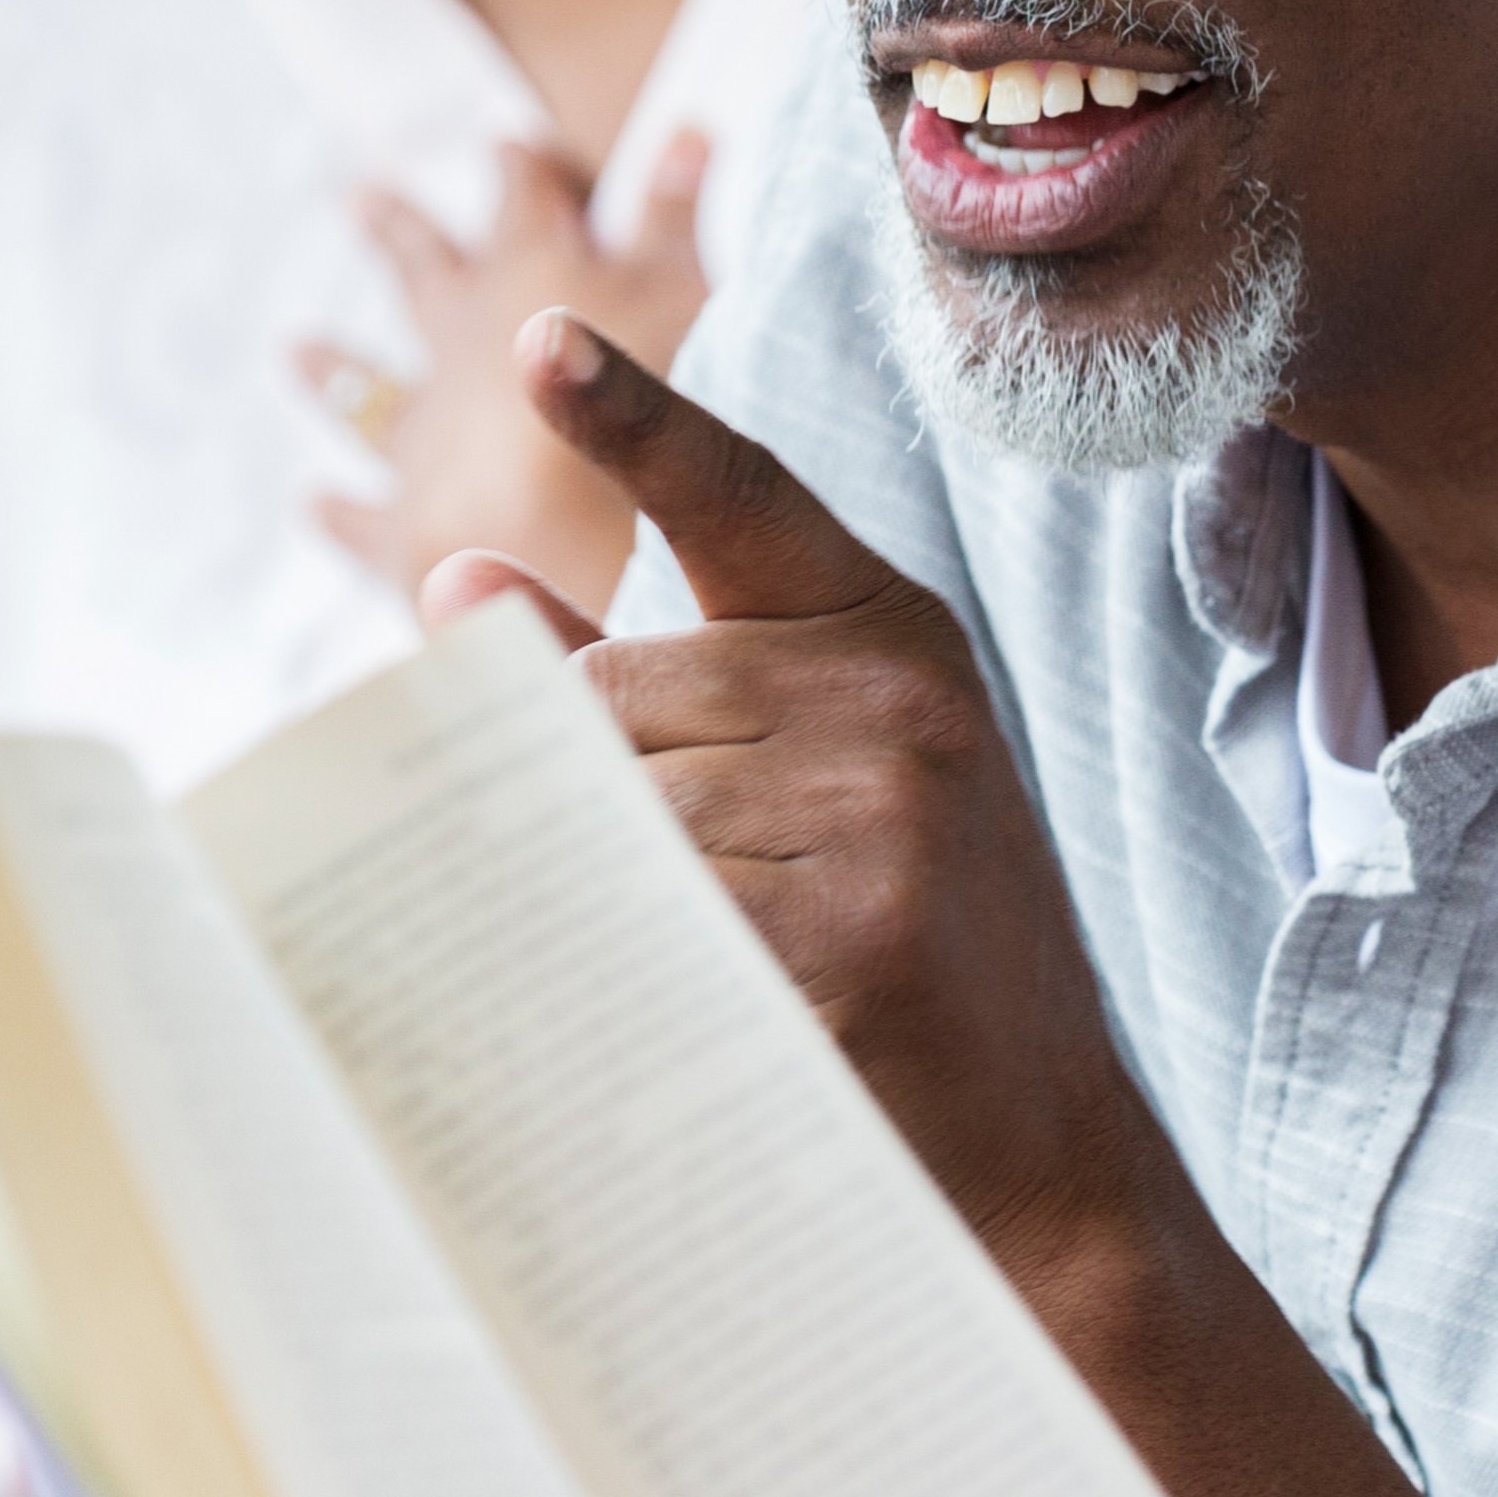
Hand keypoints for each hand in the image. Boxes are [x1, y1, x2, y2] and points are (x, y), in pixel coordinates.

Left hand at [303, 131, 713, 617]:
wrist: (568, 547)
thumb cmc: (644, 415)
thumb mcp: (688, 296)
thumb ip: (674, 221)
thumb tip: (681, 133)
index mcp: (528, 276)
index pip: (522, 197)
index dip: (522, 171)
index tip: (509, 145)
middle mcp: (456, 347)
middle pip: (423, 273)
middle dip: (398, 234)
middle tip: (358, 198)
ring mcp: (423, 439)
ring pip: (369, 392)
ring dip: (338, 370)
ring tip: (296, 349)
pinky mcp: (406, 532)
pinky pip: (362, 518)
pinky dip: (340, 514)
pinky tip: (314, 505)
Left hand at [440, 317, 1183, 1287]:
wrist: (1043, 1156)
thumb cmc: (899, 955)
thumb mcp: (802, 781)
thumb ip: (644, 678)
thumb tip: (454, 582)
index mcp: (888, 633)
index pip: (739, 498)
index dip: (631, 418)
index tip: (535, 340)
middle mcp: (895, 697)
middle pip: (606, 689)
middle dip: (581, 792)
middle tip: (665, 903)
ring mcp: (880, 813)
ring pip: (609, 807)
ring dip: (599, 895)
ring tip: (699, 969)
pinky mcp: (847, 934)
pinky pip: (643, 916)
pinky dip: (615, 964)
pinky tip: (672, 1011)